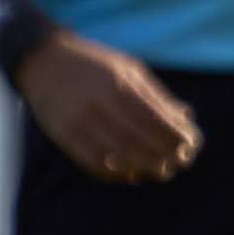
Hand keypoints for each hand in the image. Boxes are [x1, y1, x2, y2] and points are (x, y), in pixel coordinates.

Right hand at [20, 35, 200, 183]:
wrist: (42, 61)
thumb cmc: (95, 64)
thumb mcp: (129, 69)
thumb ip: (156, 95)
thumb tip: (186, 118)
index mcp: (118, 84)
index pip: (154, 119)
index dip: (174, 137)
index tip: (190, 145)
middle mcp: (97, 103)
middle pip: (138, 140)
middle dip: (163, 155)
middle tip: (179, 162)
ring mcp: (77, 121)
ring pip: (117, 156)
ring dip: (143, 168)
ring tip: (160, 170)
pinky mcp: (62, 136)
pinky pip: (92, 163)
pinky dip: (116, 174)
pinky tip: (131, 173)